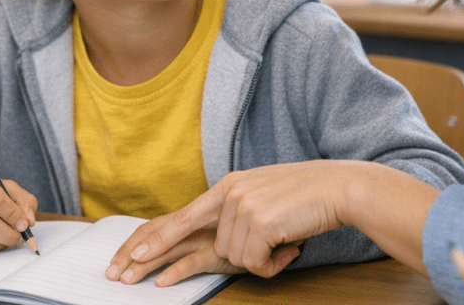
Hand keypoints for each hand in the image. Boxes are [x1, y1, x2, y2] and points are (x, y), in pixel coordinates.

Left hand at [109, 161, 349, 283]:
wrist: (338, 188)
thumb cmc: (305, 196)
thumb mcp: (263, 196)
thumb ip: (239, 212)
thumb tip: (225, 244)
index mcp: (228, 186)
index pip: (184, 215)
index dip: (157, 238)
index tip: (133, 256)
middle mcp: (230, 193)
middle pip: (197, 238)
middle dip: (163, 257)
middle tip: (125, 276)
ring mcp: (243, 207)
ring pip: (233, 257)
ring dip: (258, 260)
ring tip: (283, 245)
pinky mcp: (259, 222)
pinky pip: (254, 262)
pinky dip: (272, 264)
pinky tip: (289, 249)